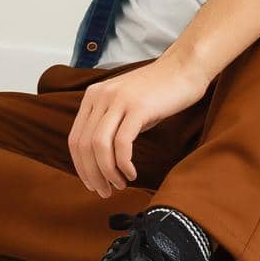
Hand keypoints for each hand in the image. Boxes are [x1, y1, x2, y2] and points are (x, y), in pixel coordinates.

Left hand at [67, 56, 209, 197]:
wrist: (184, 69)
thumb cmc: (157, 92)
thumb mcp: (124, 106)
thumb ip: (109, 125)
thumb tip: (99, 160)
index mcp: (92, 96)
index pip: (75, 139)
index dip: (81, 166)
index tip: (91, 183)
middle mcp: (100, 96)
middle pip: (84, 145)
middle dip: (92, 174)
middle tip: (105, 192)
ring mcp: (118, 100)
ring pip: (99, 146)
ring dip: (107, 172)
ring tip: (119, 184)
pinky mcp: (137, 107)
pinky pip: (122, 143)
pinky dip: (123, 164)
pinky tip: (131, 173)